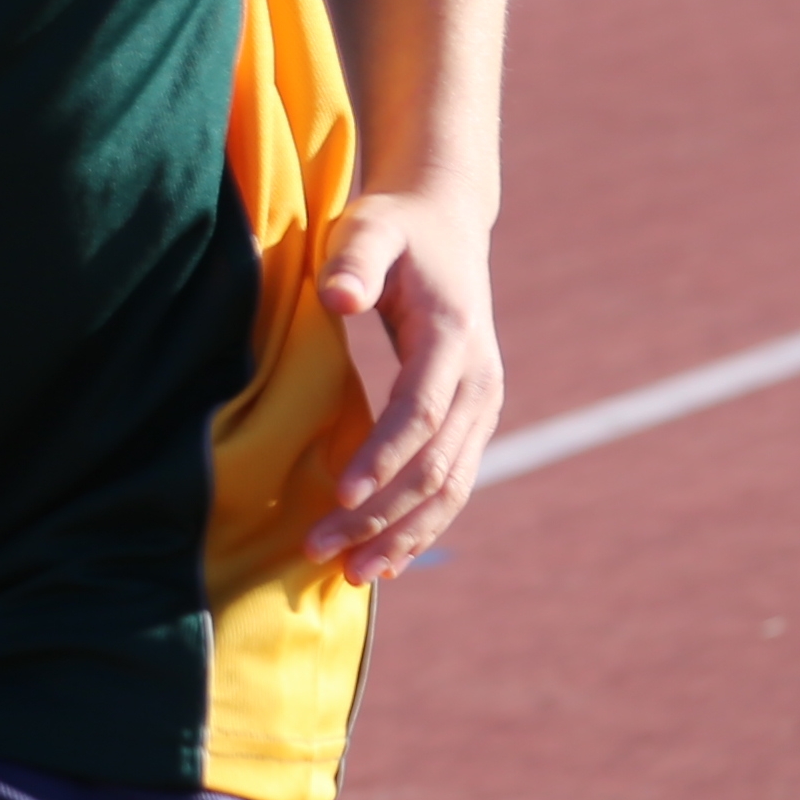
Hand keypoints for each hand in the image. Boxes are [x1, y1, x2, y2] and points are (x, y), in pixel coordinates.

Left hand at [303, 187, 502, 587]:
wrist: (444, 225)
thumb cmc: (395, 227)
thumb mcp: (369, 228)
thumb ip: (354, 259)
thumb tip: (337, 297)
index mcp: (453, 339)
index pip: (421, 411)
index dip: (383, 456)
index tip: (339, 494)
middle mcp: (479, 382)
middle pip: (435, 465)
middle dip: (380, 513)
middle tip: (317, 548)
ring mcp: (481, 407)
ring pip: (450, 488)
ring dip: (402, 535)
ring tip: (348, 574)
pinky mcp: (471, 422)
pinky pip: (452, 486)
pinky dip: (420, 528)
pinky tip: (384, 563)